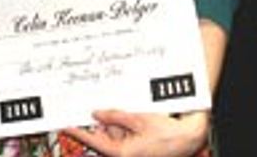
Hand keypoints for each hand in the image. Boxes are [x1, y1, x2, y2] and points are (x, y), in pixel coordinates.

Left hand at [64, 109, 208, 156]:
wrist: (189, 139)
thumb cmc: (169, 134)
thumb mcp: (140, 119)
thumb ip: (116, 116)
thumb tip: (97, 114)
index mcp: (121, 153)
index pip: (93, 140)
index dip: (78, 132)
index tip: (66, 125)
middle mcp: (124, 154)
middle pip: (105, 136)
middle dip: (102, 122)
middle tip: (94, 105)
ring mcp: (131, 151)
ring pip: (115, 133)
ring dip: (117, 121)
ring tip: (126, 110)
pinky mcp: (138, 147)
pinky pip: (126, 134)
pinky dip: (125, 123)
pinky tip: (132, 112)